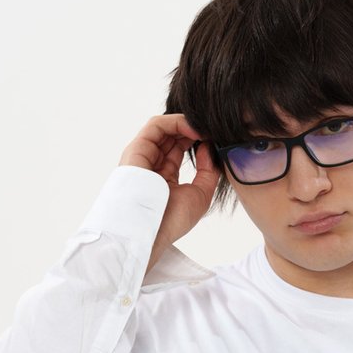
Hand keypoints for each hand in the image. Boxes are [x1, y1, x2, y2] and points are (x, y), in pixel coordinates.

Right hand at [118, 114, 219, 268]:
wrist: (152, 230)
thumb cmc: (172, 219)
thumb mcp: (200, 194)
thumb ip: (208, 171)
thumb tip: (208, 147)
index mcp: (163, 177)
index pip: (178, 149)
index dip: (197, 140)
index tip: (215, 138)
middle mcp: (151, 165)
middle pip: (171, 137)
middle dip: (192, 130)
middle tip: (211, 129)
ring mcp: (143, 156)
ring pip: (164, 128)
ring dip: (186, 124)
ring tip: (204, 129)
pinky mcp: (137, 149)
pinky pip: (155, 126)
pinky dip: (175, 122)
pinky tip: (193, 129)